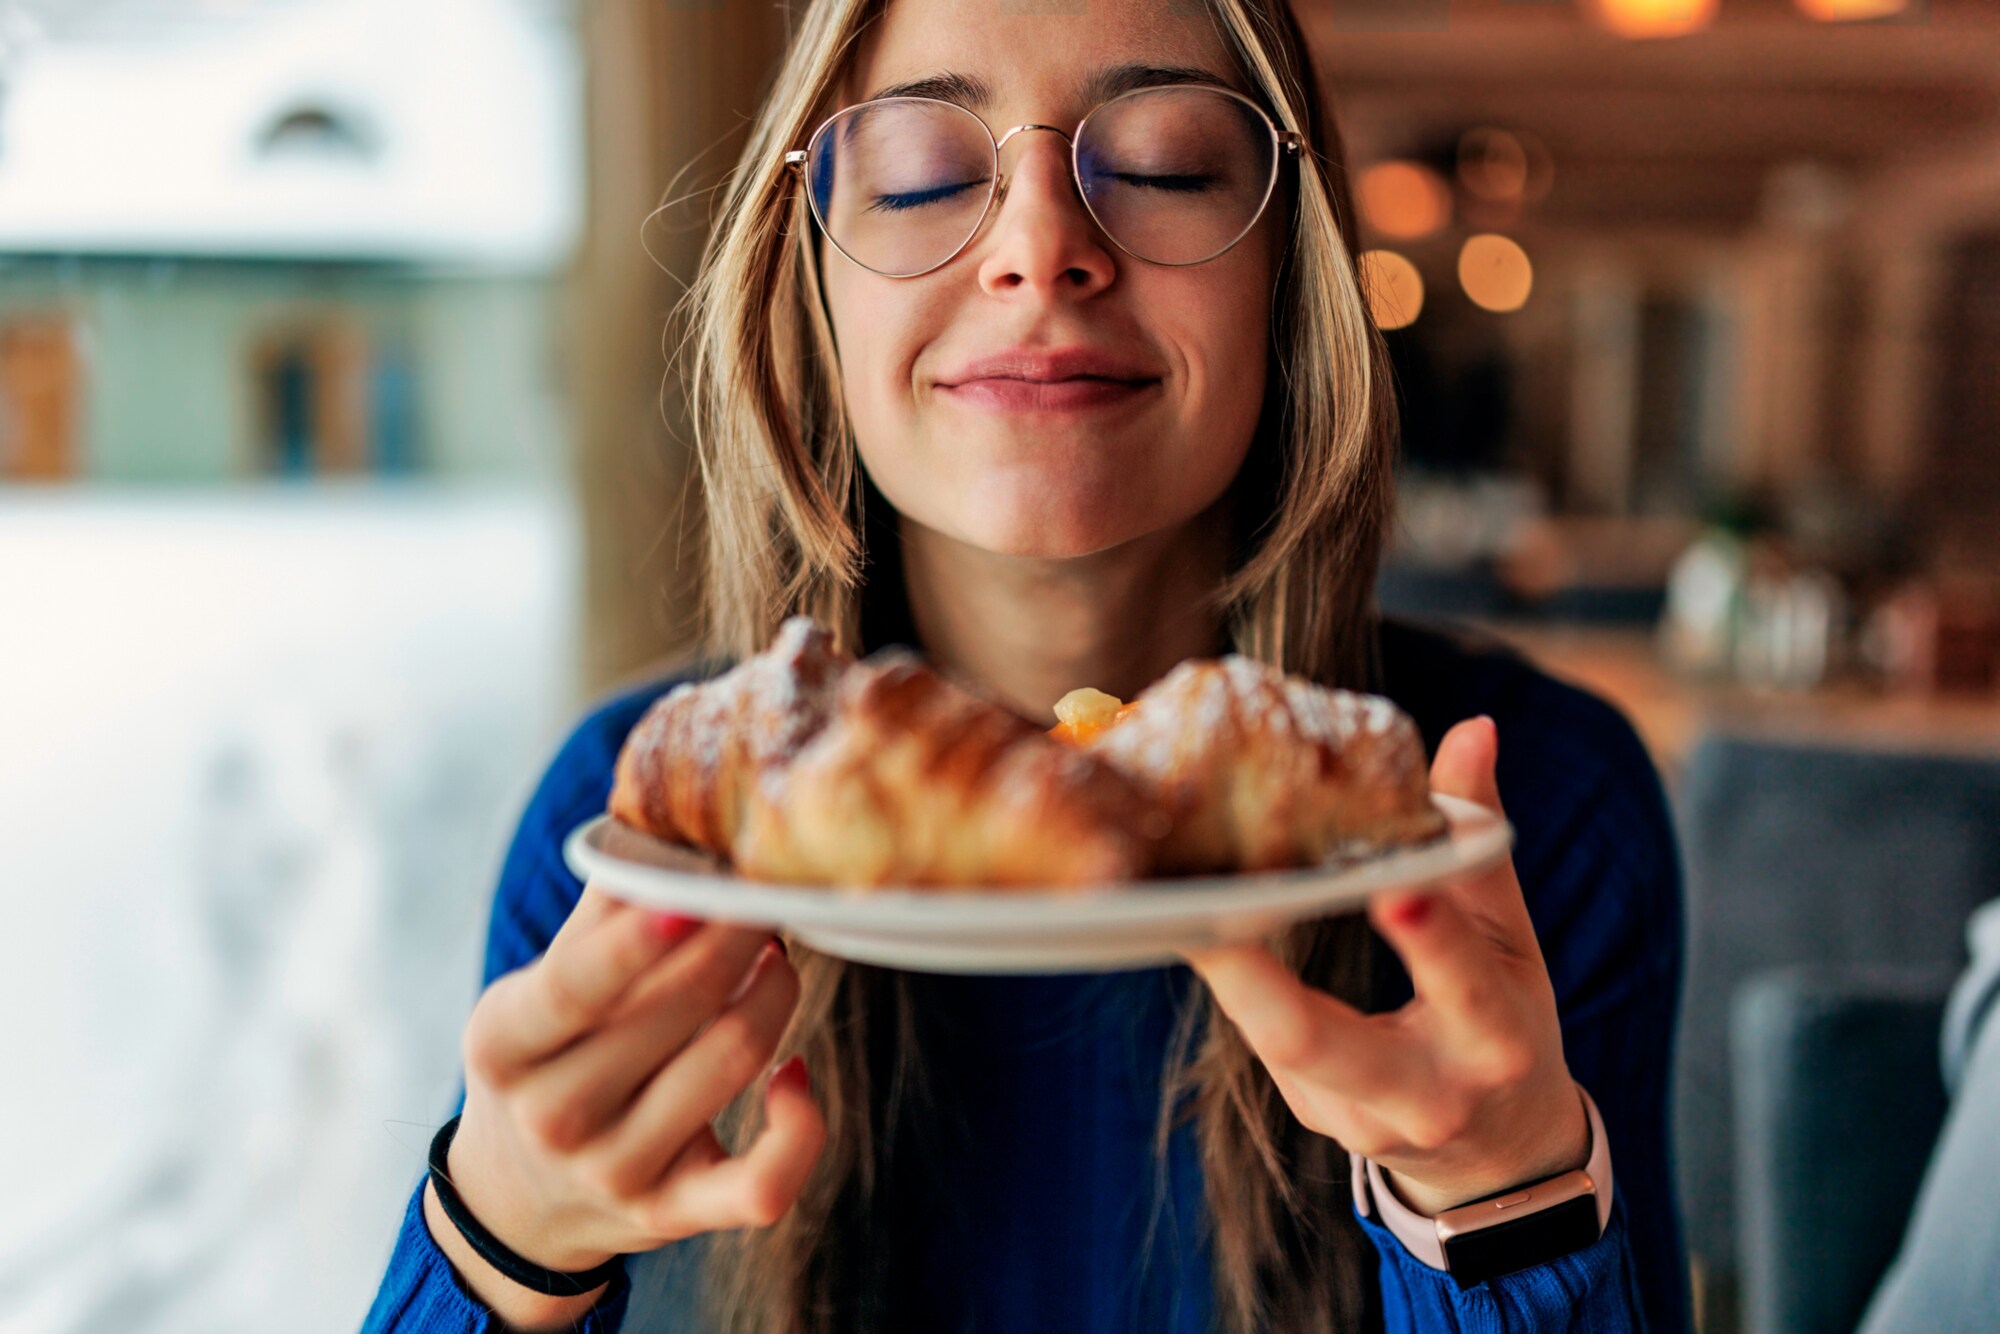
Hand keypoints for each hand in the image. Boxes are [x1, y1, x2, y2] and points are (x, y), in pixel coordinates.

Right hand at [429, 884, 822, 1321]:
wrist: (519, 1202)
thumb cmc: (542, 1063)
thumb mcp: (532, 992)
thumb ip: (598, 916)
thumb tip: (662, 821)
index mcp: (505, 1045)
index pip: (574, 987)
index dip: (636, 942)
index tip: (695, 895)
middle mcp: (555, 1117)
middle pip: (678, 1012)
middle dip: (738, 940)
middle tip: (761, 898)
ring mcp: (616, 1172)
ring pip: (733, 1065)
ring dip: (775, 993)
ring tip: (776, 957)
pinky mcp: (673, 1216)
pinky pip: (762, 1184)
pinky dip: (800, 1125)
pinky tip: (796, 1073)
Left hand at [1184, 716, 1587, 1215]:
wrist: (1501, 1150)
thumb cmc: (1505, 1019)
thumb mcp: (1510, 940)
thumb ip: (1480, 841)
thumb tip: (1474, 728)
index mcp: (1495, 1039)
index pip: (1464, 983)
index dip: (1430, 936)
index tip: (1396, 884)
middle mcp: (1427, 1095)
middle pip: (1325, 1045)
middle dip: (1261, 986)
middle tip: (1206, 915)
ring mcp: (1359, 1119)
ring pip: (1276, 1046)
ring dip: (1226, 973)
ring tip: (1170, 899)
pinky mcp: (1314, 1117)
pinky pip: (1264, 1041)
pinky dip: (1236, 980)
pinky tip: (1196, 922)